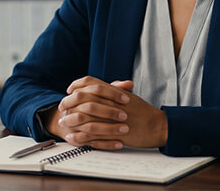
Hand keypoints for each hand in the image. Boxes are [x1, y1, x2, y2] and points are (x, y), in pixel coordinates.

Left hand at [50, 76, 166, 149]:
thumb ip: (114, 91)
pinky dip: (80, 135)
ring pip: (84, 116)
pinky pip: (91, 134)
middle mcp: (111, 102)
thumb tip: (101, 88)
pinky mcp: (112, 133)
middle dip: (69, 103)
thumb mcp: (129, 97)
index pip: (90, 82)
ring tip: (63, 123)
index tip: (69, 90)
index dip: (77, 85)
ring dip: (71, 120)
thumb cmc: (144, 112)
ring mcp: (111, 117)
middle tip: (61, 107)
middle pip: (83, 98)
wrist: (158, 126)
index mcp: (114, 91)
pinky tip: (72, 137)